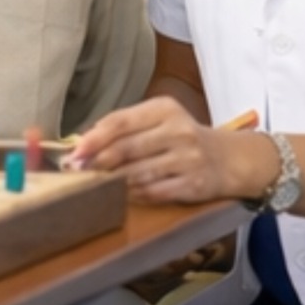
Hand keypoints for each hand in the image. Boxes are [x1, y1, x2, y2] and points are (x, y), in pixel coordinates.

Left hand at [67, 96, 269, 205]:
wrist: (229, 158)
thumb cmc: (182, 137)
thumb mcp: (159, 121)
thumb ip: (125, 127)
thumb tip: (83, 141)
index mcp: (164, 109)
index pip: (122, 121)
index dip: (94, 137)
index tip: (75, 151)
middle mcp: (178, 131)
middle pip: (127, 148)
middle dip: (98, 162)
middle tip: (77, 172)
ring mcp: (188, 158)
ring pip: (139, 173)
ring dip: (112, 181)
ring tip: (95, 185)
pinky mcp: (194, 184)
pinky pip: (155, 192)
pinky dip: (134, 195)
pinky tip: (122, 195)